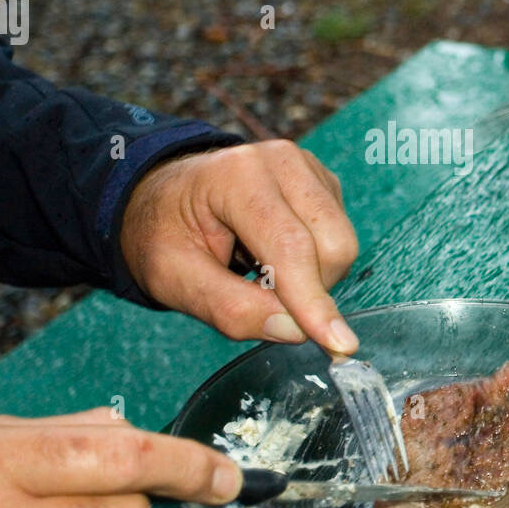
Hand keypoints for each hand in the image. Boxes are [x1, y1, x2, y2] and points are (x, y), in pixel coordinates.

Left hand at [119, 139, 359, 352]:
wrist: (165, 200)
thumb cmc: (165, 236)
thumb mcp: (172, 279)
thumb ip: (228, 308)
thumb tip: (294, 330)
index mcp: (237, 175)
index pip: (290, 247)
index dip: (312, 301)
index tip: (338, 345)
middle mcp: (282, 162)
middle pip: (331, 246)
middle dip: (308, 292)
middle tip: (256, 296)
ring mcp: (307, 169)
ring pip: (343, 245)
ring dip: (311, 280)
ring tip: (261, 272)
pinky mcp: (322, 184)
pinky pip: (340, 240)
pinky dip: (314, 265)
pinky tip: (275, 256)